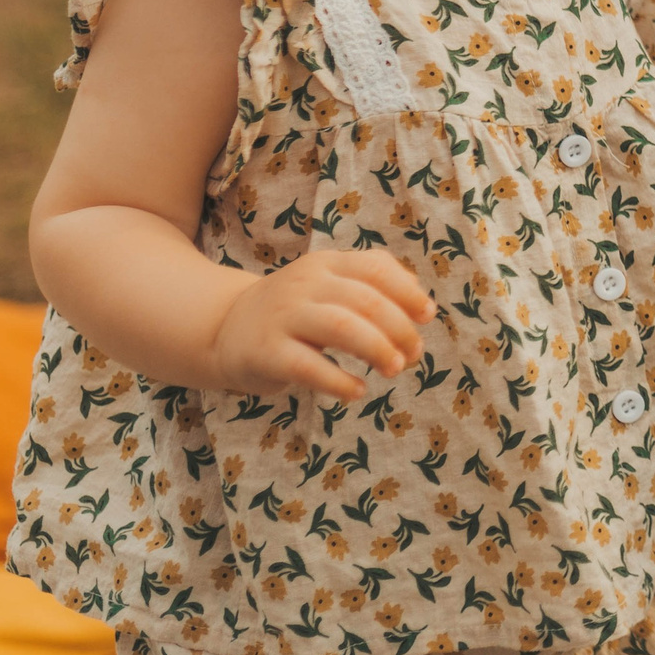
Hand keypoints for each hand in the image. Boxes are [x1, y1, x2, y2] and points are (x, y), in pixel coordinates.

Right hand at [211, 249, 434, 399]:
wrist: (226, 329)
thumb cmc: (297, 311)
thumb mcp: (330, 285)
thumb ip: (374, 284)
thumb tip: (420, 300)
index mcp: (326, 263)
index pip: (376, 268)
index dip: (408, 293)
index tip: (427, 316)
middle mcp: (304, 284)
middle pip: (365, 300)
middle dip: (399, 329)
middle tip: (412, 355)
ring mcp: (283, 317)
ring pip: (341, 327)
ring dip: (377, 349)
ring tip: (394, 369)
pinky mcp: (267, 352)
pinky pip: (309, 367)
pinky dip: (339, 381)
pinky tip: (357, 391)